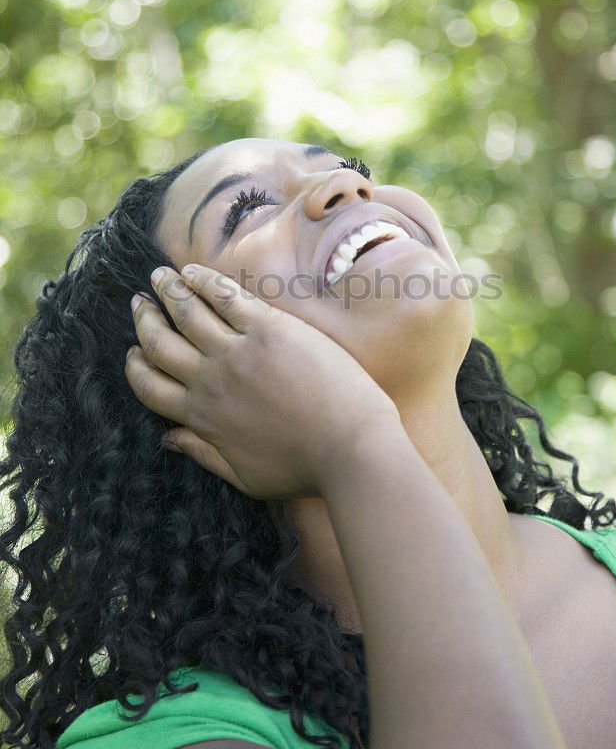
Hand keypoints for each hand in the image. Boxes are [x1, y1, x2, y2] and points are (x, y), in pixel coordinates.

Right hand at [125, 265, 400, 499]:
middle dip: (145, 321)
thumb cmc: (303, 469)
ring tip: (158, 276)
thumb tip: (167, 439)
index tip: (134, 351)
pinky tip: (193, 271)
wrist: (350, 449)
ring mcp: (237, 351)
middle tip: (139, 303)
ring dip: (167, 291)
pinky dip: (203, 280)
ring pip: (185, 312)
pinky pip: (224, 296)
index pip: (151, 386)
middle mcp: (211, 380)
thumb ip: (202, 454)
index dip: (136, 366)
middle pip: (160, 343)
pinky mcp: (268, 328)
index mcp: (202, 418)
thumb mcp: (244, 476)